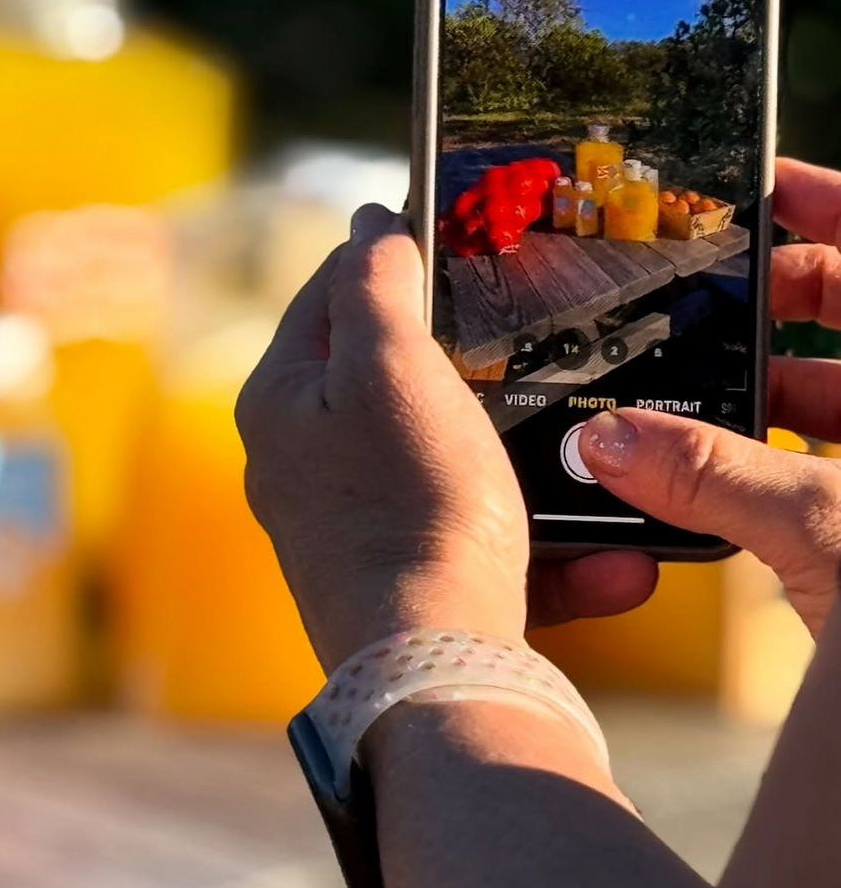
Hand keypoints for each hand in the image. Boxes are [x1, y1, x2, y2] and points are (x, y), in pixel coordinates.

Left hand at [237, 204, 655, 670]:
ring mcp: (345, 526)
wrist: (434, 665)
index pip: (326, 297)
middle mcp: (299, 463)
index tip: (450, 240)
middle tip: (520, 341)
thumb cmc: (408, 504)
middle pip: (386, 378)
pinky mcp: (397, 580)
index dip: (386, 258)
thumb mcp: (390, 367)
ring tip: (583, 458)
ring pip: (444, 460)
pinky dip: (536, 542)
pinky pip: (473, 537)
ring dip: (519, 459)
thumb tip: (368, 222)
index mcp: (281, 401)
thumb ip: (374, 282)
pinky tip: (606, 560)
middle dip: (463, 361)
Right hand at [578, 157, 840, 635]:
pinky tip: (718, 475)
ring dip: (761, 399)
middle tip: (696, 300)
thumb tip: (606, 444)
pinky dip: (774, 461)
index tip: (763, 185)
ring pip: (835, 399)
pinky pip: (825, 465)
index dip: (826, 206)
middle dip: (772, 310)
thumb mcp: (827, 528)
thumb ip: (712, 477)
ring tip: (684, 399)